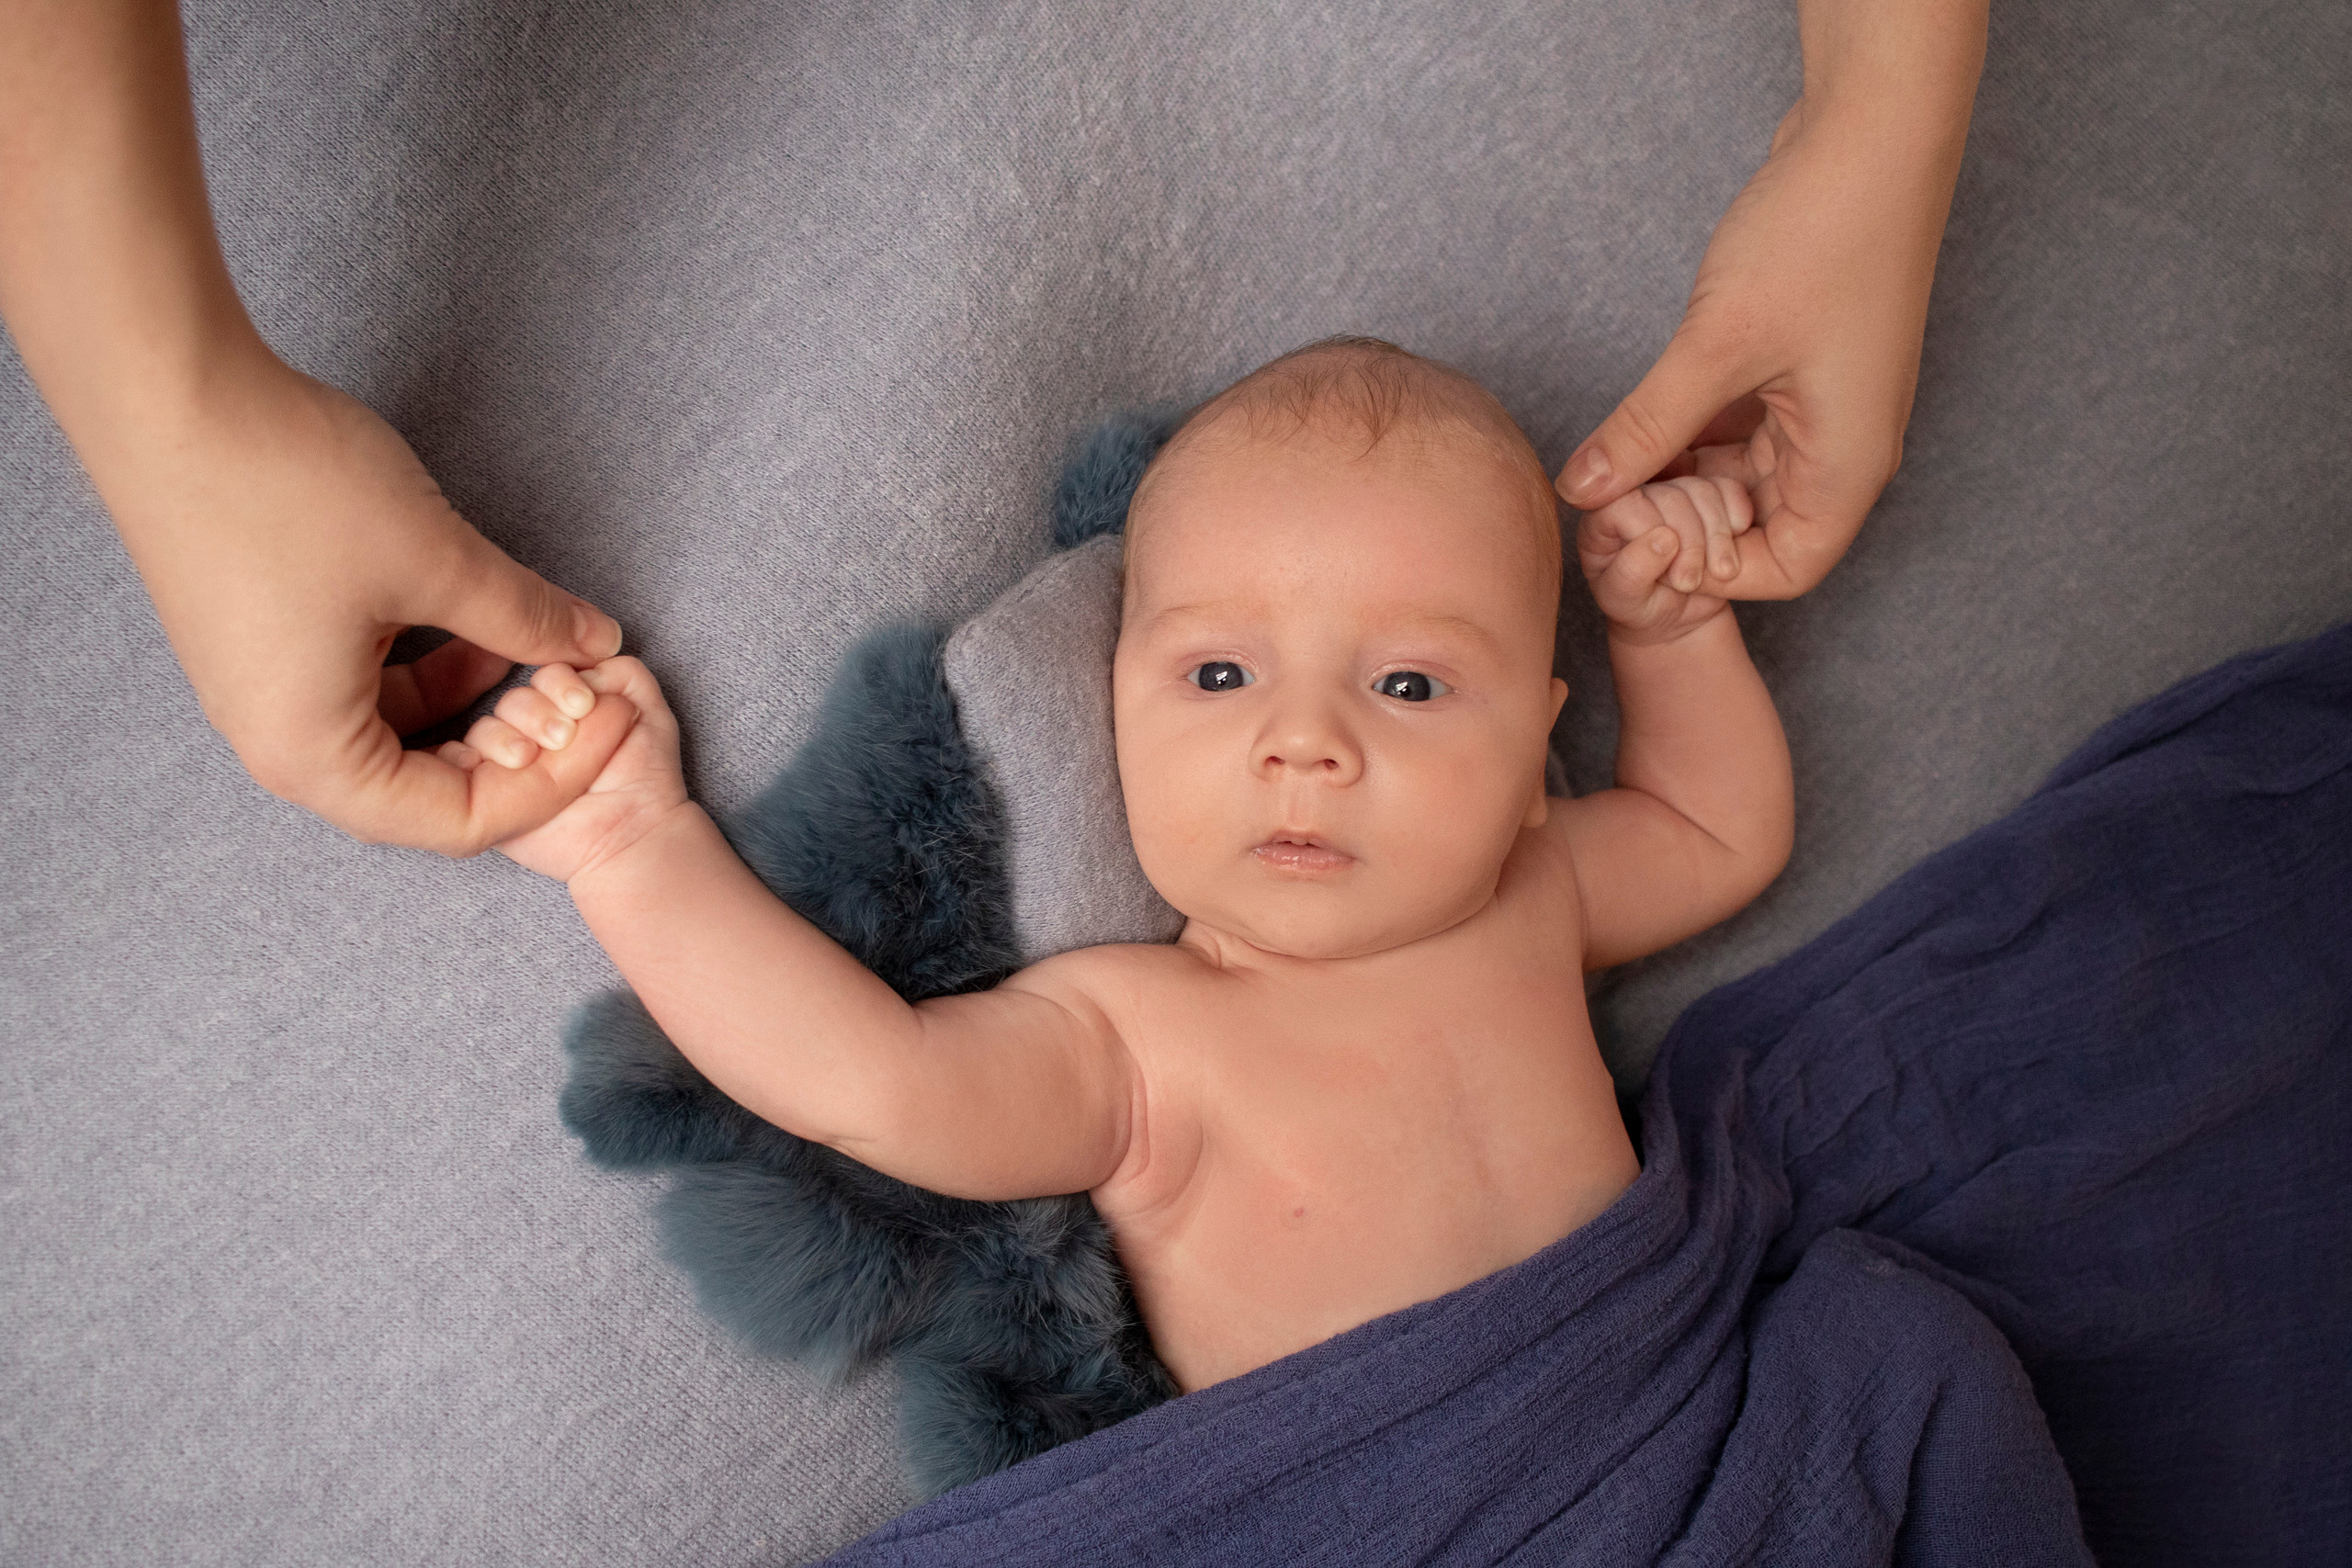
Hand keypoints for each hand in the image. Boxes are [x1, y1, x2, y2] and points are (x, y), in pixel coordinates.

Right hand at [2, 2, 627, 857]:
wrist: (167, 397)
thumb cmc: (289, 489)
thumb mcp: (437, 561)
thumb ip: (527, 615)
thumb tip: (598, 642)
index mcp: (317, 757)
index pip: (462, 821)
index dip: (558, 778)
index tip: (619, 719)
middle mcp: (281, 745)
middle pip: (428, 790)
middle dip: (520, 748)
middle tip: (591, 696)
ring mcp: (266, 696)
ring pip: (399, 736)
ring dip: (476, 705)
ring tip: (544, 653)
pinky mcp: (266, 646)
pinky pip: (364, 689)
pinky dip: (431, 670)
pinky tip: (480, 626)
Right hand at [447, 656, 687, 883]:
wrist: (633, 831)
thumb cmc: (643, 774)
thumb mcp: (647, 709)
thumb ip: (619, 670)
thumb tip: (577, 666)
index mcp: (564, 703)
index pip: (544, 672)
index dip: (560, 682)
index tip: (585, 704)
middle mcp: (532, 728)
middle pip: (511, 699)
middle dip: (535, 712)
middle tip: (564, 737)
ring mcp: (508, 761)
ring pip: (486, 730)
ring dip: (507, 739)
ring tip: (534, 758)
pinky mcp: (488, 794)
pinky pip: (463, 767)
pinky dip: (475, 760)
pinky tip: (506, 766)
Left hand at [1557, 2, 1985, 599]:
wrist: (1872, 133)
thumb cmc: (1819, 236)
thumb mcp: (1716, 347)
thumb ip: (1646, 427)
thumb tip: (1582, 490)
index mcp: (1847, 463)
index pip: (1787, 570)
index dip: (1714, 575)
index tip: (1643, 542)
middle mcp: (1843, 446)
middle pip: (1758, 526)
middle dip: (1684, 522)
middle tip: (1609, 501)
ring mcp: (1824, 406)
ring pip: (1741, 475)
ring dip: (1679, 476)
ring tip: (1612, 464)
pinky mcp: (1799, 367)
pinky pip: (1741, 428)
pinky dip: (1691, 434)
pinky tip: (1636, 424)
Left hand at [1578, 475, 1752, 644]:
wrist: (1675, 616)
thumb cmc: (1639, 607)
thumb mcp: (1623, 602)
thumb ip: (1630, 573)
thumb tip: (1663, 539)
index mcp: (1602, 518)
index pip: (1623, 502)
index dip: (1651, 533)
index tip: (1668, 574)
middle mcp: (1637, 498)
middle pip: (1669, 495)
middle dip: (1690, 542)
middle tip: (1689, 583)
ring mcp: (1674, 493)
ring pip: (1701, 490)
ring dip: (1717, 535)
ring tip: (1719, 574)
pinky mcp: (1707, 498)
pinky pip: (1728, 488)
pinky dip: (1737, 515)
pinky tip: (1736, 542)